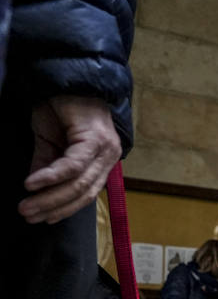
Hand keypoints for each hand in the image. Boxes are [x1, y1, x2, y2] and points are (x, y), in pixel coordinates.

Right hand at [18, 96, 121, 224]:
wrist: (66, 78)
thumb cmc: (61, 108)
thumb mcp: (50, 142)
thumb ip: (47, 166)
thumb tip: (37, 191)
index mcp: (103, 161)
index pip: (86, 193)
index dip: (64, 209)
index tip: (43, 219)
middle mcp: (109, 157)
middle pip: (83, 192)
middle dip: (53, 207)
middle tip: (28, 215)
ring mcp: (106, 148)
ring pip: (79, 183)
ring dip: (50, 197)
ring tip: (27, 206)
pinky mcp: (95, 138)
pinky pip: (73, 165)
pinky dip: (51, 176)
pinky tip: (32, 184)